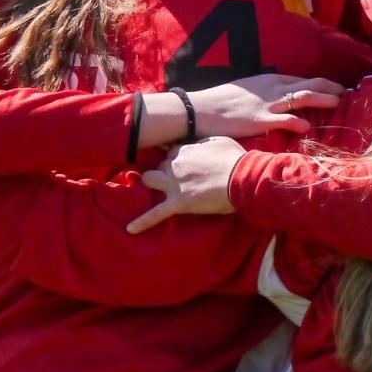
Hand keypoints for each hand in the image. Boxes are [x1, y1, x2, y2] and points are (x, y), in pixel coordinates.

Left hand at [128, 137, 246, 232]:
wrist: (241, 178)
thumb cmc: (235, 159)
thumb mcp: (220, 141)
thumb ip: (204, 142)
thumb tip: (200, 145)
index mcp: (184, 148)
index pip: (170, 151)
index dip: (176, 158)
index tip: (183, 163)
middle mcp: (175, 164)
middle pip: (159, 164)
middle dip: (165, 170)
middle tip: (178, 178)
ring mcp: (174, 184)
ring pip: (149, 179)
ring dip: (152, 183)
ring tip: (157, 190)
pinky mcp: (178, 203)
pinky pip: (155, 214)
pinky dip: (142, 222)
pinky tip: (130, 229)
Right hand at [188, 74, 343, 137]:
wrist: (200, 109)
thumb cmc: (222, 101)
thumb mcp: (248, 90)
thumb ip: (266, 92)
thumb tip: (281, 98)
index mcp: (270, 80)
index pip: (304, 80)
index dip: (324, 84)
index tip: (338, 88)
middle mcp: (273, 88)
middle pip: (310, 84)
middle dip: (332, 88)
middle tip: (348, 93)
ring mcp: (268, 104)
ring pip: (304, 97)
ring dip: (325, 99)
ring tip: (340, 103)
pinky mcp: (260, 120)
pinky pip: (285, 120)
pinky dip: (299, 123)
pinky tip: (309, 128)